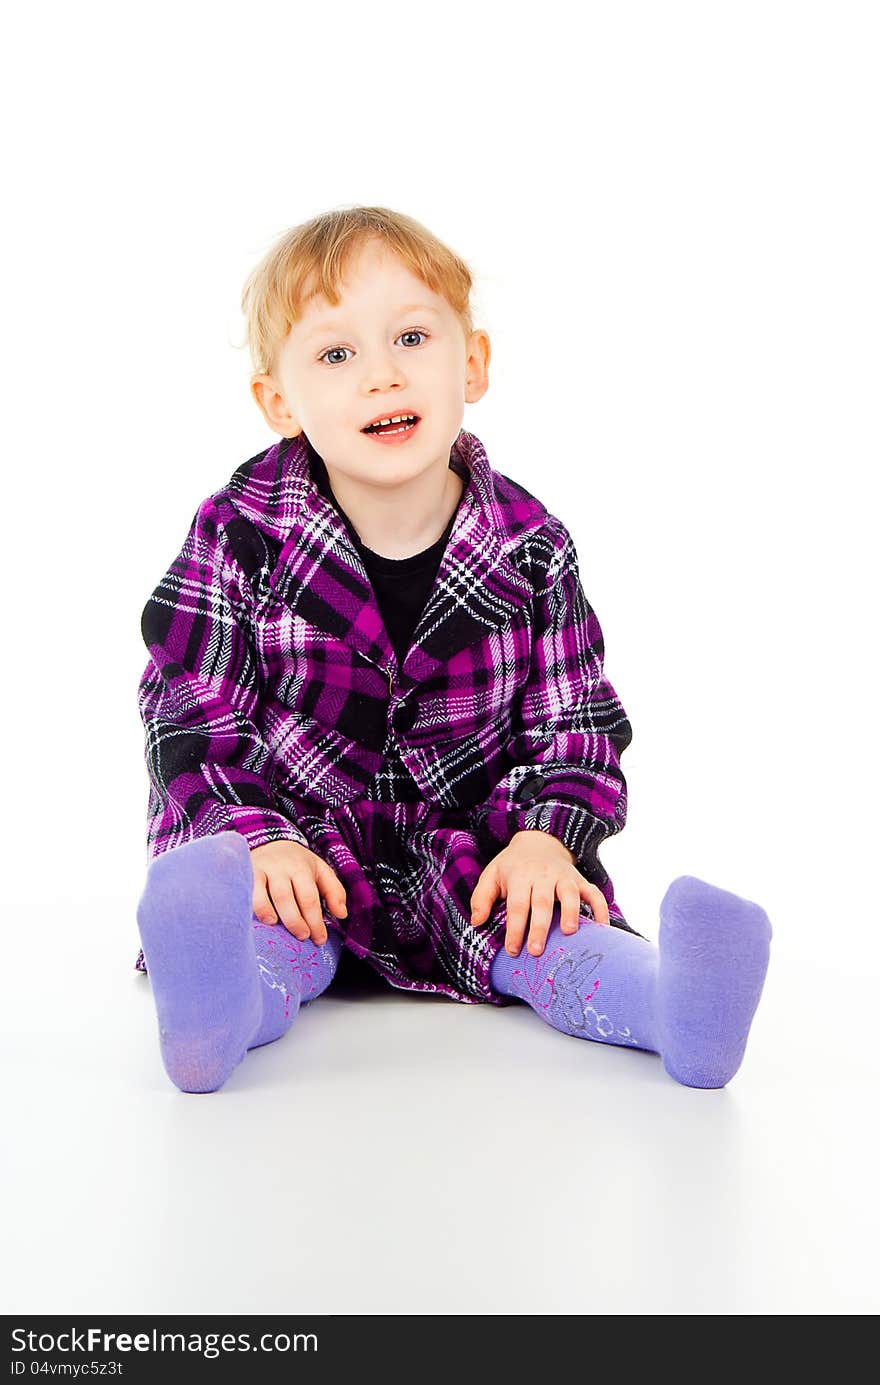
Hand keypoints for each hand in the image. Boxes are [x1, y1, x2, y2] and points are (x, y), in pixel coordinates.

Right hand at [250, 840, 347, 946]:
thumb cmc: (299, 864)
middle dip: (295, 921)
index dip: (315, 921)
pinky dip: (251, 906)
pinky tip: (258, 919)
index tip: (319, 940)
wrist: (272, 841)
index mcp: (302, 868)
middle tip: (303, 937)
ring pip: (263, 895)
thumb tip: (342, 915)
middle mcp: (280, 868)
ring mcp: (261, 870)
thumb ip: (334, 891)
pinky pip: (246, 892)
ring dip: (269, 913)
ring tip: (277, 927)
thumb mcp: (321, 871)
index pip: (309, 898)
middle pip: (286, 897)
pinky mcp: (245, 874)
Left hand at [469, 829, 609, 957]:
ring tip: (569, 933)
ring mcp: (564, 877)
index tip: (513, 951)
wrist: (539, 841)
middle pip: (541, 902)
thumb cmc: (512, 867)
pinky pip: (594, 893)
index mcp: (520, 877)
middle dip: (539, 927)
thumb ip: (481, 898)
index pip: (517, 905)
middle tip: (536, 951)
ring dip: (570, 912)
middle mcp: (543, 876)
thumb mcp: (492, 875)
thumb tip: (476, 922)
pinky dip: (600, 908)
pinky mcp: (580, 880)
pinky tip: (602, 927)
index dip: (515, 928)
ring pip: (569, 894)